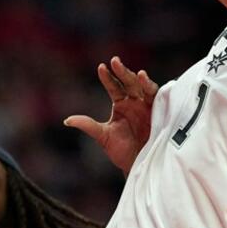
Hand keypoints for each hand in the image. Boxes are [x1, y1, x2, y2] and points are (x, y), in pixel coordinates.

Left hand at [64, 57, 158, 175]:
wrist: (138, 166)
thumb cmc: (122, 151)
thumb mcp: (104, 137)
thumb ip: (89, 126)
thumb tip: (67, 120)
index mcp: (121, 104)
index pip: (113, 86)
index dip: (108, 77)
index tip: (101, 67)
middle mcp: (134, 101)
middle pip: (128, 82)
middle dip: (122, 72)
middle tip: (115, 61)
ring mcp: (147, 106)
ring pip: (143, 87)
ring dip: (140, 80)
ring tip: (138, 74)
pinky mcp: (158, 111)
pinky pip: (156, 97)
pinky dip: (152, 89)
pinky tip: (148, 82)